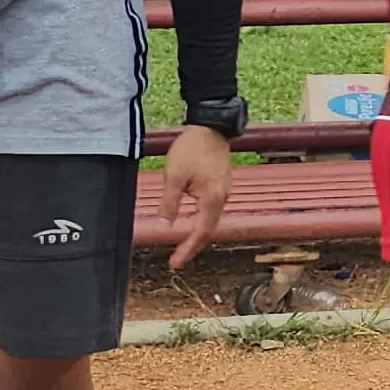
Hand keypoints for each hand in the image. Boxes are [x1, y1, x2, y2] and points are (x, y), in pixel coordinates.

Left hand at [156, 121, 238, 270]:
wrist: (210, 126)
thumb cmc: (192, 148)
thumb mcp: (174, 177)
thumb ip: (169, 204)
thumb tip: (164, 227)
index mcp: (212, 199)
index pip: (200, 233)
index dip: (187, 250)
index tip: (175, 263)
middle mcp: (223, 198)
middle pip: (209, 230)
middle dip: (193, 246)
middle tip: (176, 259)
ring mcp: (225, 191)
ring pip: (212, 220)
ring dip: (198, 234)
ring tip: (183, 245)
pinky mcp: (222, 184)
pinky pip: (213, 210)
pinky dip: (202, 221)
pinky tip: (192, 222)